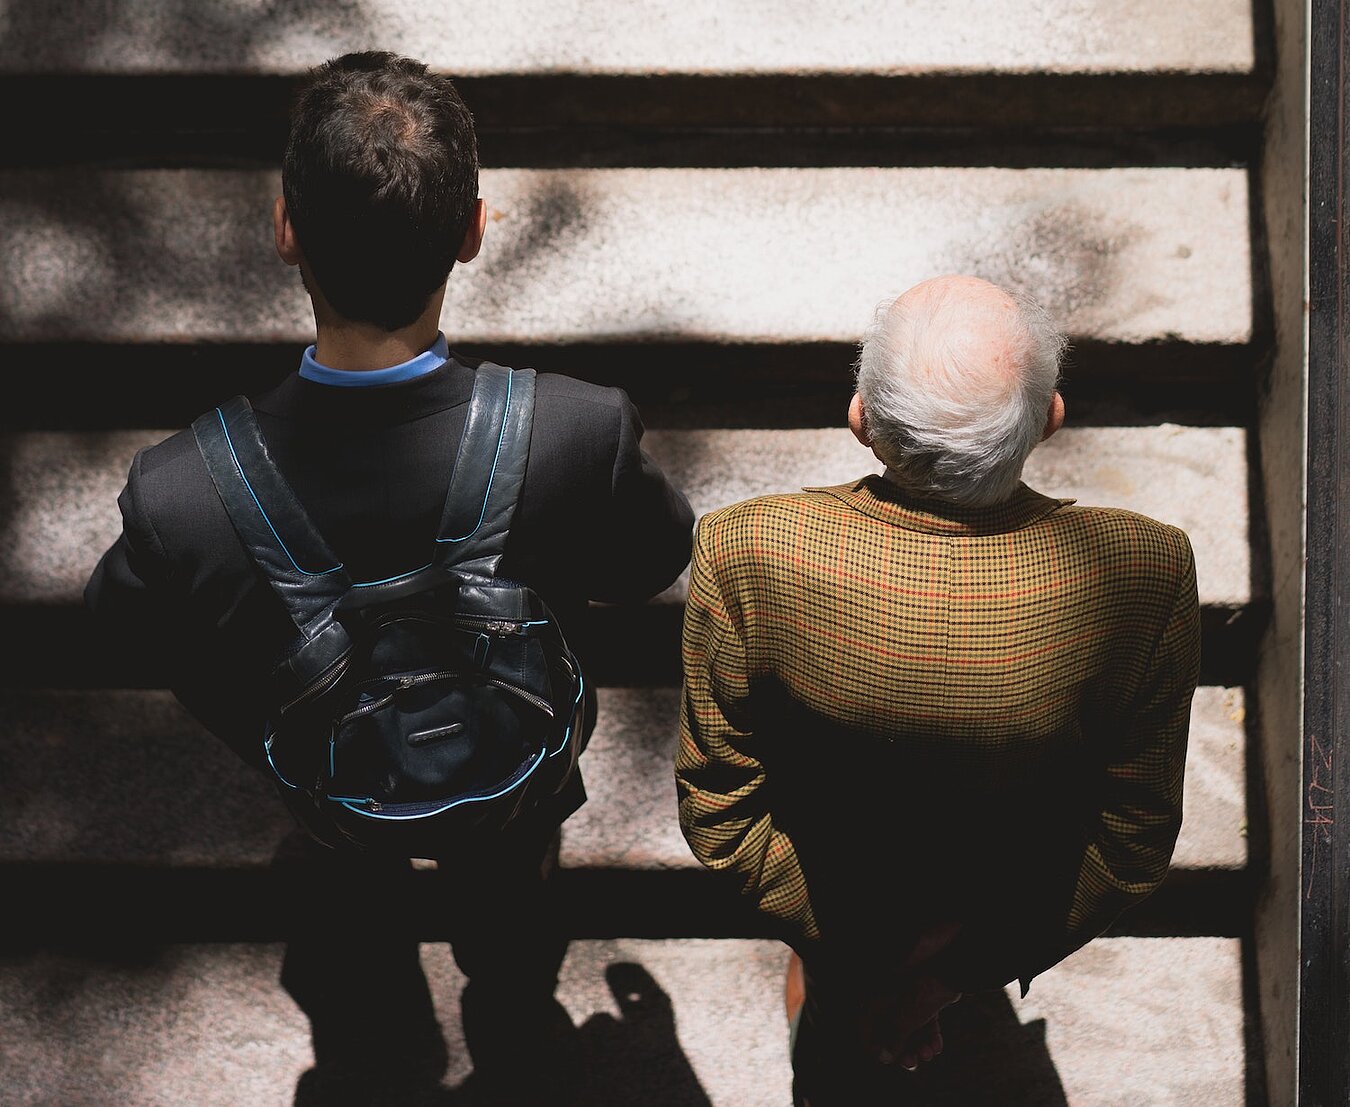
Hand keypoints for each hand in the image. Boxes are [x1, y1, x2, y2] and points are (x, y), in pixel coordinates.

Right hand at [858, 920, 963, 1069]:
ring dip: (918, 1041)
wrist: (951, 960)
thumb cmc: (924, 984)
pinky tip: (936, 1045)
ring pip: (908, 1022)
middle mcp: (888, 993)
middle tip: (912, 1063)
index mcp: (876, 995)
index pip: (866, 1024)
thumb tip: (883, 1058)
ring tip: (929, 1054)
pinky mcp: (924, 992)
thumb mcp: (907, 1016)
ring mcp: (907, 992)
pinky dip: (929, 1031)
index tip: (886, 1060)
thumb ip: (894, 1037)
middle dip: (902, 1047)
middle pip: (889, 1025)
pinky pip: (922, 1015)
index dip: (874, 1044)